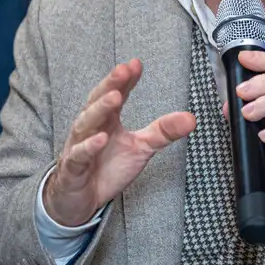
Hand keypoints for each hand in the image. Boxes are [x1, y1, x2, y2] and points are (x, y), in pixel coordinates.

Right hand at [43, 59, 195, 226]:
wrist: (80, 200)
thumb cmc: (107, 168)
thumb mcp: (141, 148)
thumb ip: (163, 131)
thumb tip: (191, 118)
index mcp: (106, 120)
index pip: (114, 94)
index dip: (124, 80)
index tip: (136, 64)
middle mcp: (90, 128)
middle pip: (97, 102)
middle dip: (110, 85)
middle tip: (123, 71)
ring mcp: (79, 147)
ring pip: (86, 124)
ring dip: (99, 110)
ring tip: (114, 98)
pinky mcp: (73, 169)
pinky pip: (79, 156)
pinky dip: (88, 147)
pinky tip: (100, 139)